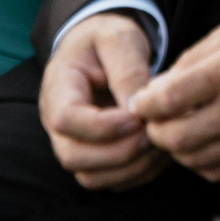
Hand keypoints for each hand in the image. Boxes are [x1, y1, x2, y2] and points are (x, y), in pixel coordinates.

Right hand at [41, 15, 169, 190]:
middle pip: (74, 156)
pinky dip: (137, 174)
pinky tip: (160, 153)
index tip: (137, 117)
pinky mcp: (93, 157)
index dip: (102, 126)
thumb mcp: (119, 38)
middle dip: (120, 152)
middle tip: (154, 133)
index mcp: (59, 88)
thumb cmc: (108, 39)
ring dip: (131, 168)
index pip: (66, 120)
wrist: (100, 47)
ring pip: (91, 177)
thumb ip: (127, 70)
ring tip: (161, 144)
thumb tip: (138, 108)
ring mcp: (73, 143)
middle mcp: (57, 123)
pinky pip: (109, 181)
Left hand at [128, 14, 219, 182]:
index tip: (143, 100)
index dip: (145, 102)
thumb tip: (160, 86)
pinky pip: (214, 171)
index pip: (166, 99)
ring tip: (180, 129)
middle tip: (158, 118)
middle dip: (155, 129)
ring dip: (176, 147)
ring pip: (190, 158)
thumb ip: (195, 56)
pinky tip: (203, 143)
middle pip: (172, 137)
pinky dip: (199, 161)